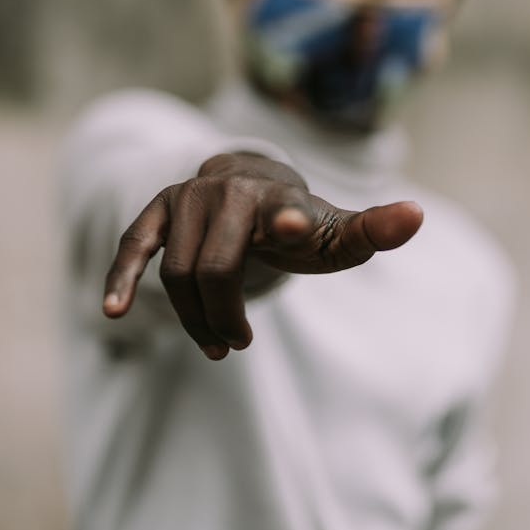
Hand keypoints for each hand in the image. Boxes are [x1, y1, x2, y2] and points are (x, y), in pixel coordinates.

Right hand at [103, 152, 422, 359]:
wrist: (249, 185)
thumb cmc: (300, 222)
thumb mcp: (338, 234)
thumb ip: (374, 231)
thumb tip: (417, 215)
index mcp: (280, 196)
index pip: (286, 209)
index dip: (288, 219)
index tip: (290, 228)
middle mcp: (228, 190)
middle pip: (215, 269)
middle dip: (224, 317)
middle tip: (239, 344)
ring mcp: (187, 197)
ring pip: (177, 273)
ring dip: (193, 319)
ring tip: (216, 344)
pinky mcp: (156, 211)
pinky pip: (134, 247)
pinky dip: (121, 277)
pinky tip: (112, 311)